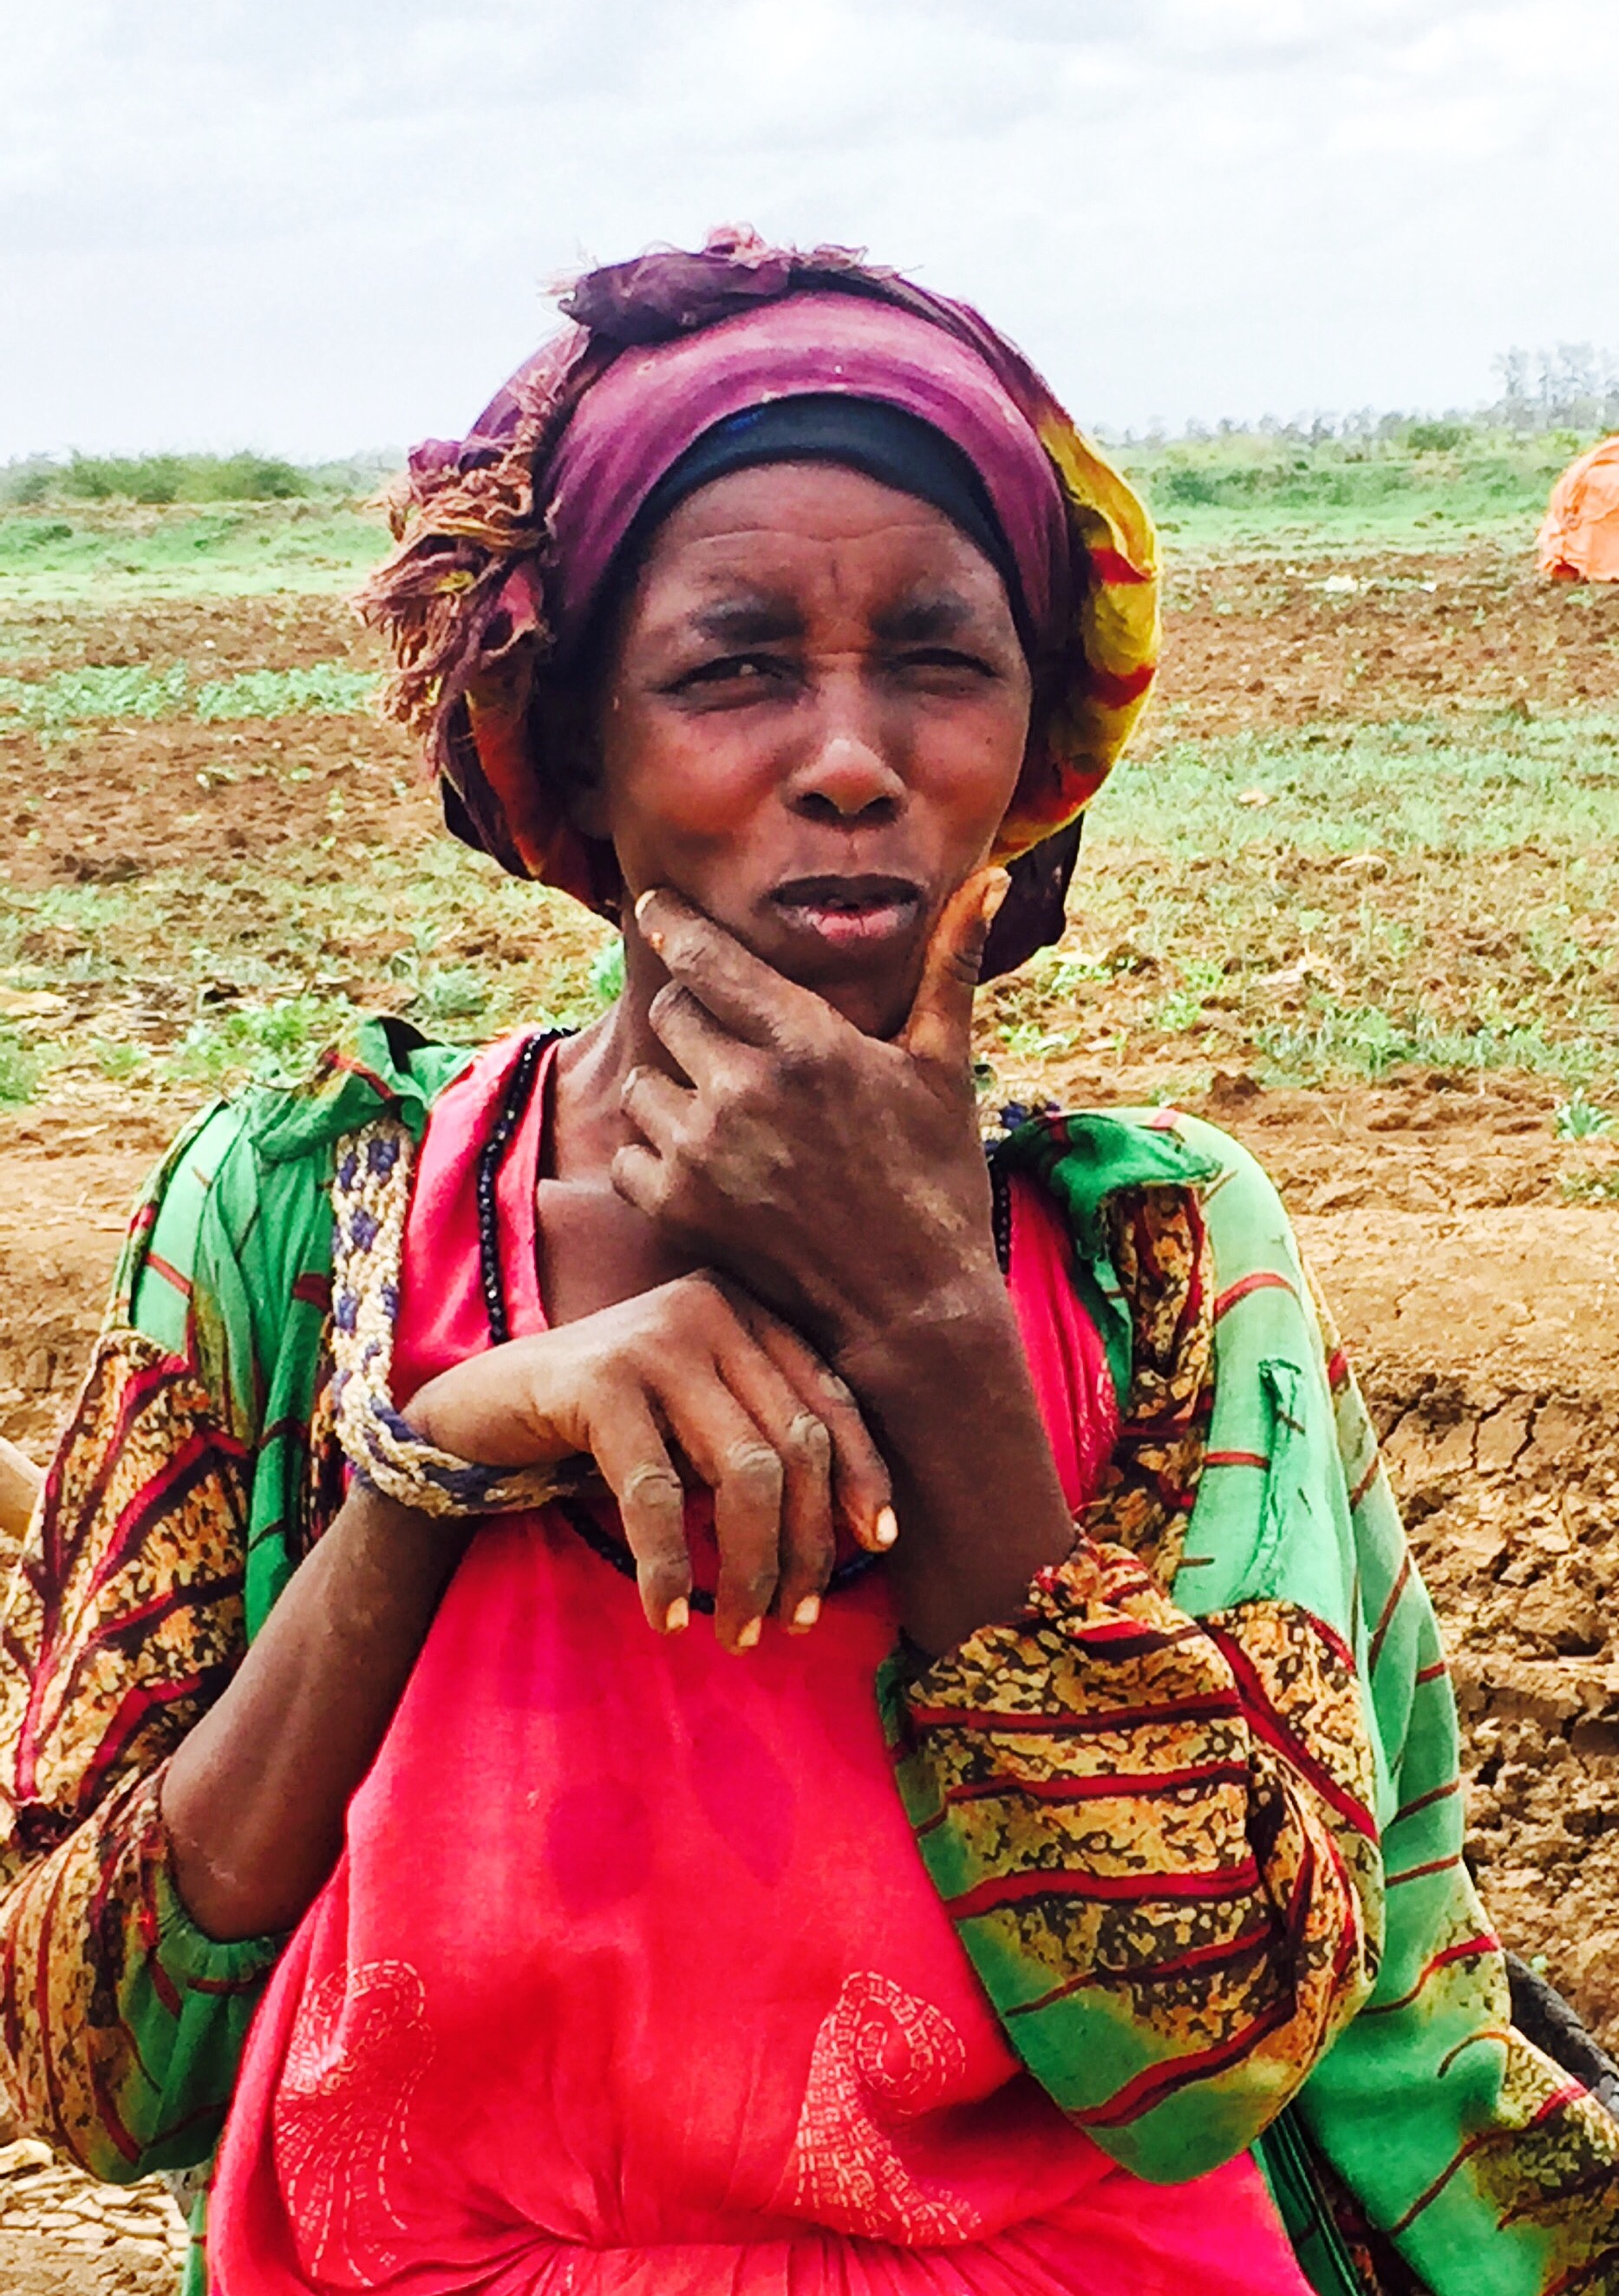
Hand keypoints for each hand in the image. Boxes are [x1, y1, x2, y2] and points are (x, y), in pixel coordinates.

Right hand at [405, 1274, 892, 1650]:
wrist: (478, 1407)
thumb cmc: (604, 1425)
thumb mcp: (693, 1419)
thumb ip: (758, 1442)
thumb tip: (847, 1536)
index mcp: (744, 1313)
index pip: (828, 1396)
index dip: (860, 1472)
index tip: (876, 1543)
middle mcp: (709, 1309)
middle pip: (794, 1442)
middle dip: (804, 1543)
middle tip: (797, 1619)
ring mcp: (655, 1339)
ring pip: (744, 1471)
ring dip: (749, 1567)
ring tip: (739, 1631)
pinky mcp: (600, 1382)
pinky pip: (657, 1492)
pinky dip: (668, 1564)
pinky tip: (668, 1616)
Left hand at [613, 871, 1007, 1363]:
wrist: (912, 1306)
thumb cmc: (936, 1179)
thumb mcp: (944, 1067)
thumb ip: (950, 964)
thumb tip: (990, 878)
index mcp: (807, 1042)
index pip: (705, 956)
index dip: (673, 923)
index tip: (656, 906)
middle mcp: (745, 1091)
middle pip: (669, 1011)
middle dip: (694, 1017)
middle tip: (732, 1044)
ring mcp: (705, 1154)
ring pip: (642, 1083)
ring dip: (672, 1089)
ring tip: (726, 1111)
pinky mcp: (678, 1209)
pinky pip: (630, 1152)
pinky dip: (656, 1153)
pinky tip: (708, 1164)